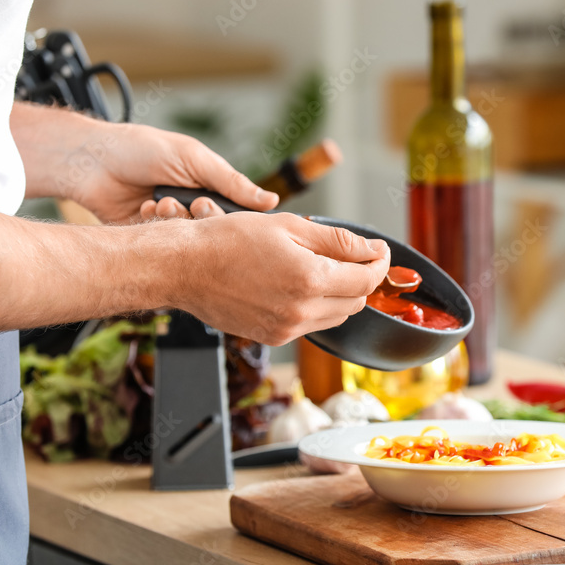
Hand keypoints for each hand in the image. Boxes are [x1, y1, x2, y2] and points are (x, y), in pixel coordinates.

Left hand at [70, 122, 277, 223]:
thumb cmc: (143, 149)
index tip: (212, 206)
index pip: (237, 214)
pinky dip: (154, 225)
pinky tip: (144, 207)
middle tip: (190, 204)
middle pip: (215, 231)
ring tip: (159, 200)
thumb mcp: (194, 159)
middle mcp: (193, 208)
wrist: (93, 161)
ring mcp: (172, 223)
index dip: (230, 217)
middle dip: (200, 217)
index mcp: (210, 188)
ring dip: (174, 220)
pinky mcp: (150, 237)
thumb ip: (232, 182)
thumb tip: (272, 202)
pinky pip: (164, 243)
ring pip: (190, 239)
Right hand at [172, 212, 390, 344]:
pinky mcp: (273, 337)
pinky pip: (311, 325)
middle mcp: (301, 310)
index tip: (378, 251)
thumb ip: (337, 240)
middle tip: (354, 256)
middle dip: (362, 278)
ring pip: (337, 316)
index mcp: (309, 279)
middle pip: (356, 301)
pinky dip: (317, 307)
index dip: (379, 263)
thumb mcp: (289, 226)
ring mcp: (287, 328)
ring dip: (341, 294)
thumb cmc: (229, 240)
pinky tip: (300, 286)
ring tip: (323, 268)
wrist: (185, 268)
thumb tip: (371, 249)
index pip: (366, 279)